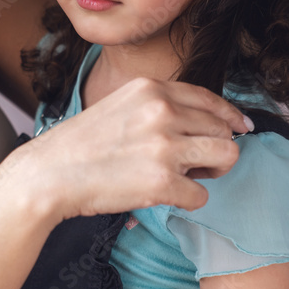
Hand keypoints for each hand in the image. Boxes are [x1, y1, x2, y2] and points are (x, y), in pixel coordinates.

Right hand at [13, 78, 251, 220]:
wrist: (48, 173)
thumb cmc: (80, 144)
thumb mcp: (119, 105)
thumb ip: (157, 106)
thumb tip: (204, 123)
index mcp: (150, 88)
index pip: (209, 98)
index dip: (229, 116)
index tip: (240, 128)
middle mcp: (162, 111)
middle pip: (223, 129)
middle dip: (215, 148)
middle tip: (193, 164)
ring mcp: (164, 145)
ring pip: (226, 156)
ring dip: (212, 172)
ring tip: (185, 177)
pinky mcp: (162, 181)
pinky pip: (202, 195)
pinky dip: (187, 200)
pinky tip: (163, 194)